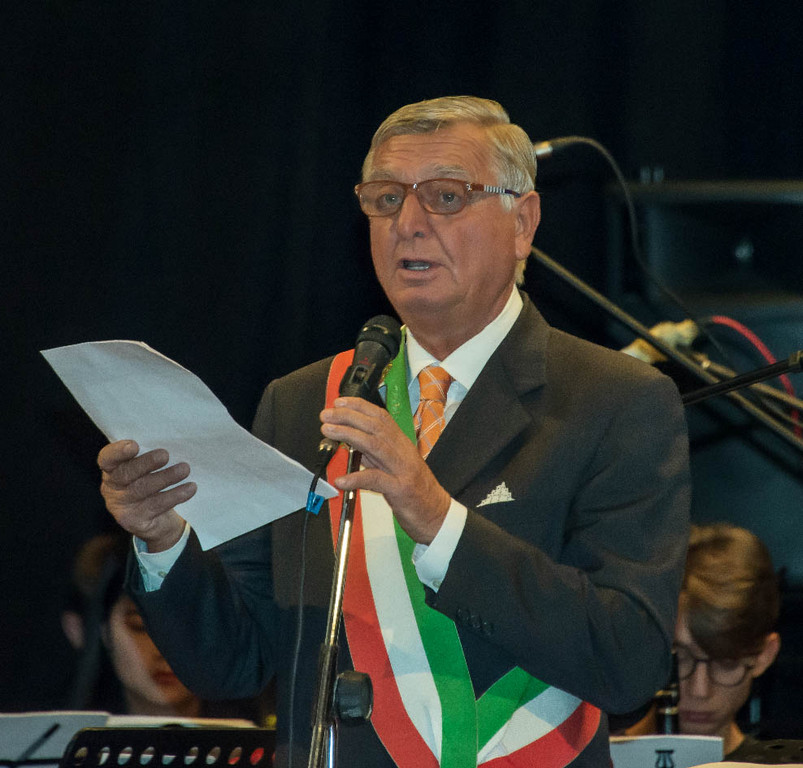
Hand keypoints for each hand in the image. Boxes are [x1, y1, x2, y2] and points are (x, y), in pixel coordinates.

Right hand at [98, 440, 195, 551]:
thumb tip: (171, 440)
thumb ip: (149, 455)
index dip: (117, 452)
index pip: (107, 458)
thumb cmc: (152, 482)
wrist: (158, 521)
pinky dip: (176, 495)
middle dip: (146, 463)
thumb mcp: (147, 468)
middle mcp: (111, 488)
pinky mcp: (134, 521)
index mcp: (111, 470)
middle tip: (165, 455)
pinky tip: (191, 487)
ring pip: (143, 489)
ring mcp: (121, 507)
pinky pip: (157, 505)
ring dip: (166, 477)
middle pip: (125, 474)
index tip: (134, 445)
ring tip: (185, 469)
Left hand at [320, 398, 450, 543]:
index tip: (340, 402)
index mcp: (402, 445)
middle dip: (349, 416)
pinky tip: (341, 480)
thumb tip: (352, 443)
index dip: (360, 407)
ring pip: (375, 445)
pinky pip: (375, 480)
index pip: (381, 417)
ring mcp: (402, 470)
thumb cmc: (417, 492)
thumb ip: (376, 455)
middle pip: (375, 426)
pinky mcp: (400, 490)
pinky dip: (356, 478)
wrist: (437, 515)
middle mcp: (403, 452)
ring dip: (349, 435)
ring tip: (329, 432)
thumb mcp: (395, 467)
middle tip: (327, 414)